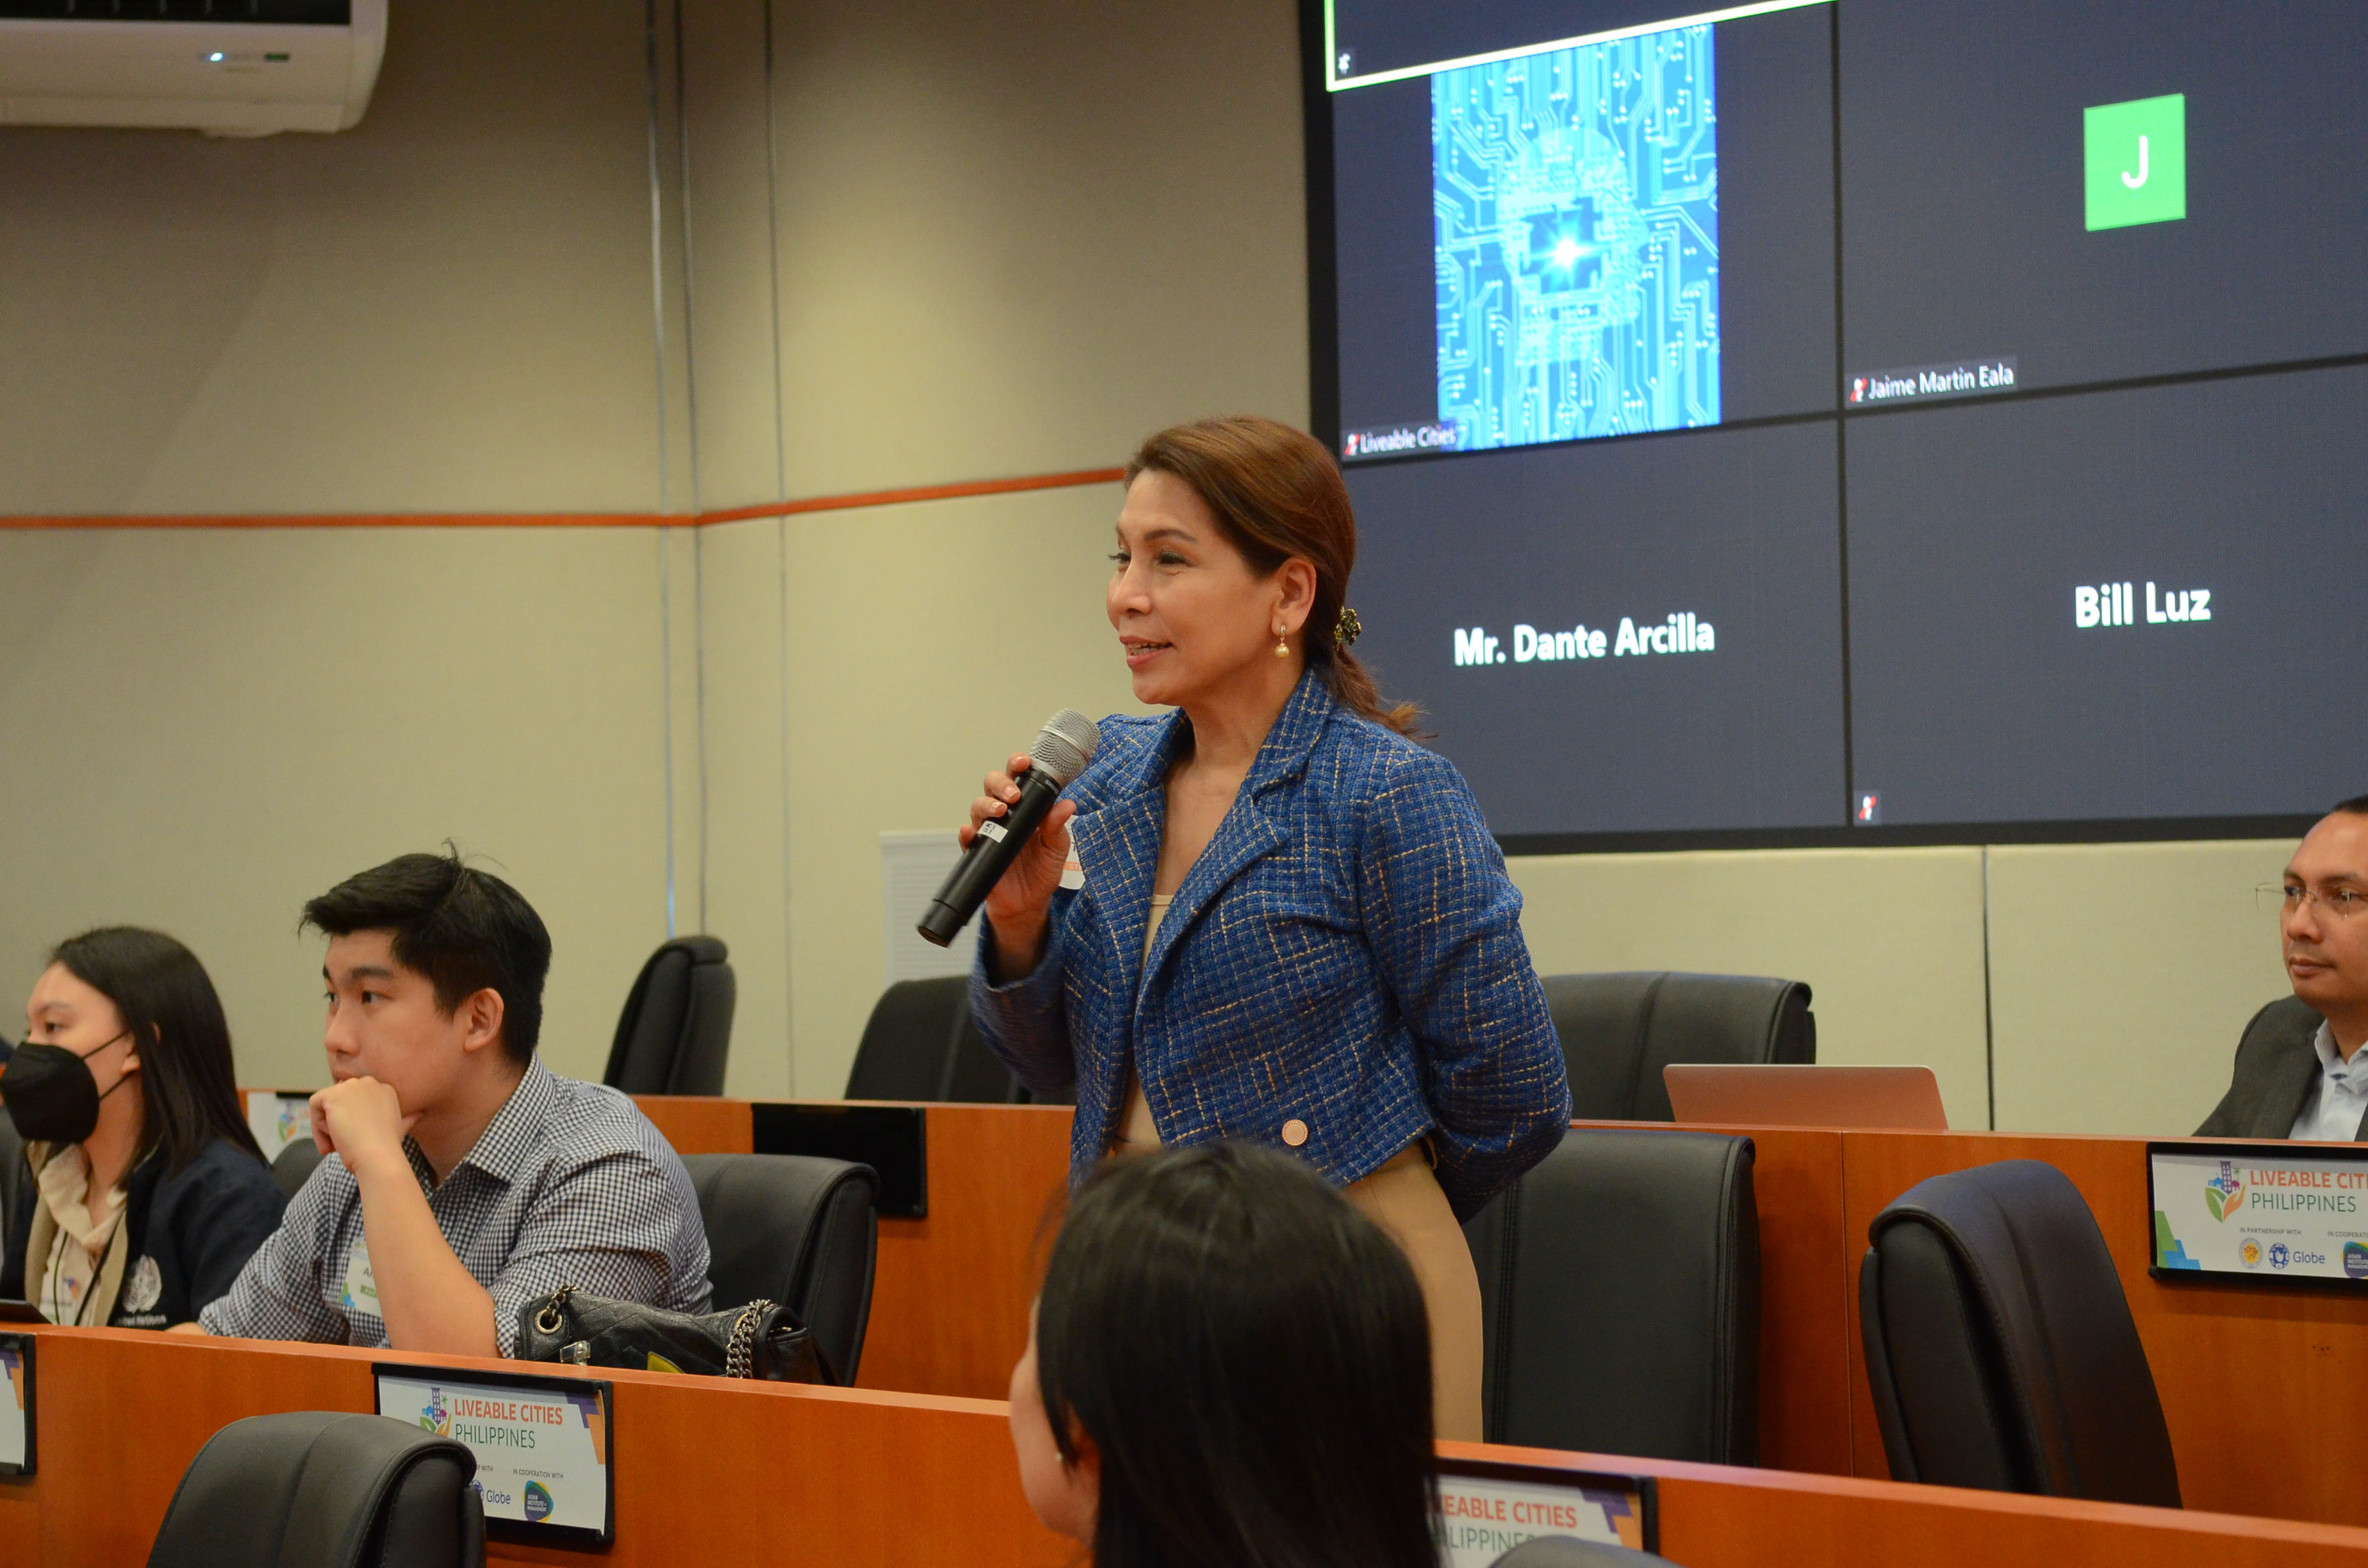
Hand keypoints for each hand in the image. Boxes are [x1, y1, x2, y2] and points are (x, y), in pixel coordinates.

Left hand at [310, 1076, 418, 1180]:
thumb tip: (420, 1114)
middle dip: (338, 1123)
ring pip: (326, 1104)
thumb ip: (408, 1118)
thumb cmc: (388, 1147)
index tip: (354, 1140)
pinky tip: (328, 1145)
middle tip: (342, 1145)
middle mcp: (368, 1083)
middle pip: (340, 1101)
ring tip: (336, 1146)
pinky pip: (314, 1106)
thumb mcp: (401, 1128)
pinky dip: (315, 1127)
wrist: (379, 1156)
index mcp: (385, 1089)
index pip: (355, 1100)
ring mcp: (350, 1087)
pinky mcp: (332, 1095)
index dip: (351, 1120)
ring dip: (327, 1128)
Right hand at [961, 752, 1076, 975]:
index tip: (1025, 762)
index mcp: (1026, 808)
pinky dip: (967, 834)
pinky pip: (967, 839)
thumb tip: (1068, 804)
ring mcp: (989, 832)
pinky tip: (971, 833)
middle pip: (993, 785)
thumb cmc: (1042, 872)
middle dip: (1001, 783)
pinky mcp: (978, 852)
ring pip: (978, 807)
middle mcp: (1004, 815)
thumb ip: (1058, 827)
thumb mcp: (1057, 849)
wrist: (1028, 905)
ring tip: (1000, 812)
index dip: (1018, 765)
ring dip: (986, 805)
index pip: (1019, 778)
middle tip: (1013, 795)